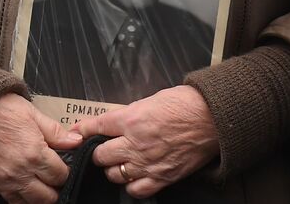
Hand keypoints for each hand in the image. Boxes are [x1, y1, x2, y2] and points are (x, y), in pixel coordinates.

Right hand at [0, 93, 81, 203]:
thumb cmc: (1, 109)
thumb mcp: (34, 114)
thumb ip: (56, 133)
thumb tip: (75, 142)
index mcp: (34, 154)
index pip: (60, 176)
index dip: (66, 172)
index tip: (63, 168)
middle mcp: (19, 172)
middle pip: (46, 197)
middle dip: (54, 189)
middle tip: (54, 179)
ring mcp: (2, 181)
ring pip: (27, 203)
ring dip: (36, 196)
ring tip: (39, 184)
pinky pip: (7, 198)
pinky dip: (17, 194)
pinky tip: (21, 183)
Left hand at [78, 85, 218, 198]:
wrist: (213, 117)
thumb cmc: (187, 104)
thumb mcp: (152, 99)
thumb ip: (131, 113)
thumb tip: (116, 122)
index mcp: (131, 119)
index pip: (96, 127)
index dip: (82, 131)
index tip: (76, 135)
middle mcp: (135, 143)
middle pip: (101, 156)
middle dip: (101, 152)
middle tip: (106, 148)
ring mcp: (147, 163)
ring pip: (114, 175)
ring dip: (115, 169)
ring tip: (122, 162)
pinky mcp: (161, 177)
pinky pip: (135, 190)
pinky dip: (132, 185)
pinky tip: (136, 176)